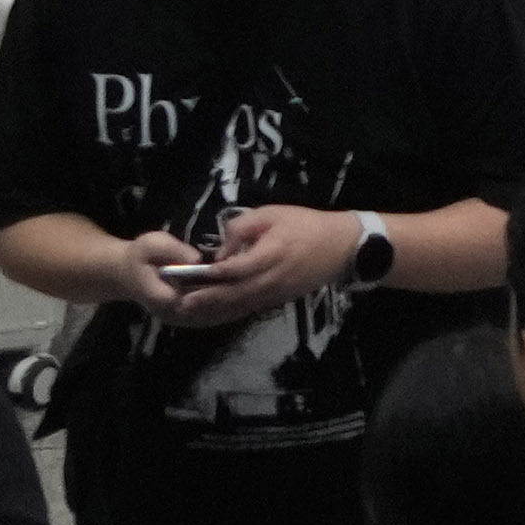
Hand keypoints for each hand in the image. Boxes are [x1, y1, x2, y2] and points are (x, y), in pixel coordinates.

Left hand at [156, 206, 361, 322]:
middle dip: (208, 299)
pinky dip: (230, 310)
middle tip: (181, 303)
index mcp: (272, 252)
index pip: (237, 267)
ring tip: (191, 311)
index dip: (214, 273)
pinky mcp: (279, 298)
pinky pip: (250, 306)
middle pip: (235, 292)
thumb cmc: (306, 224)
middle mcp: (272, 277)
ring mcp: (276, 291)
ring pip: (240, 303)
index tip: (191, 275)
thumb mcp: (275, 213)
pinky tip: (215, 311)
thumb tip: (221, 250)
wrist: (343, 246)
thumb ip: (243, 227)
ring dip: (215, 309)